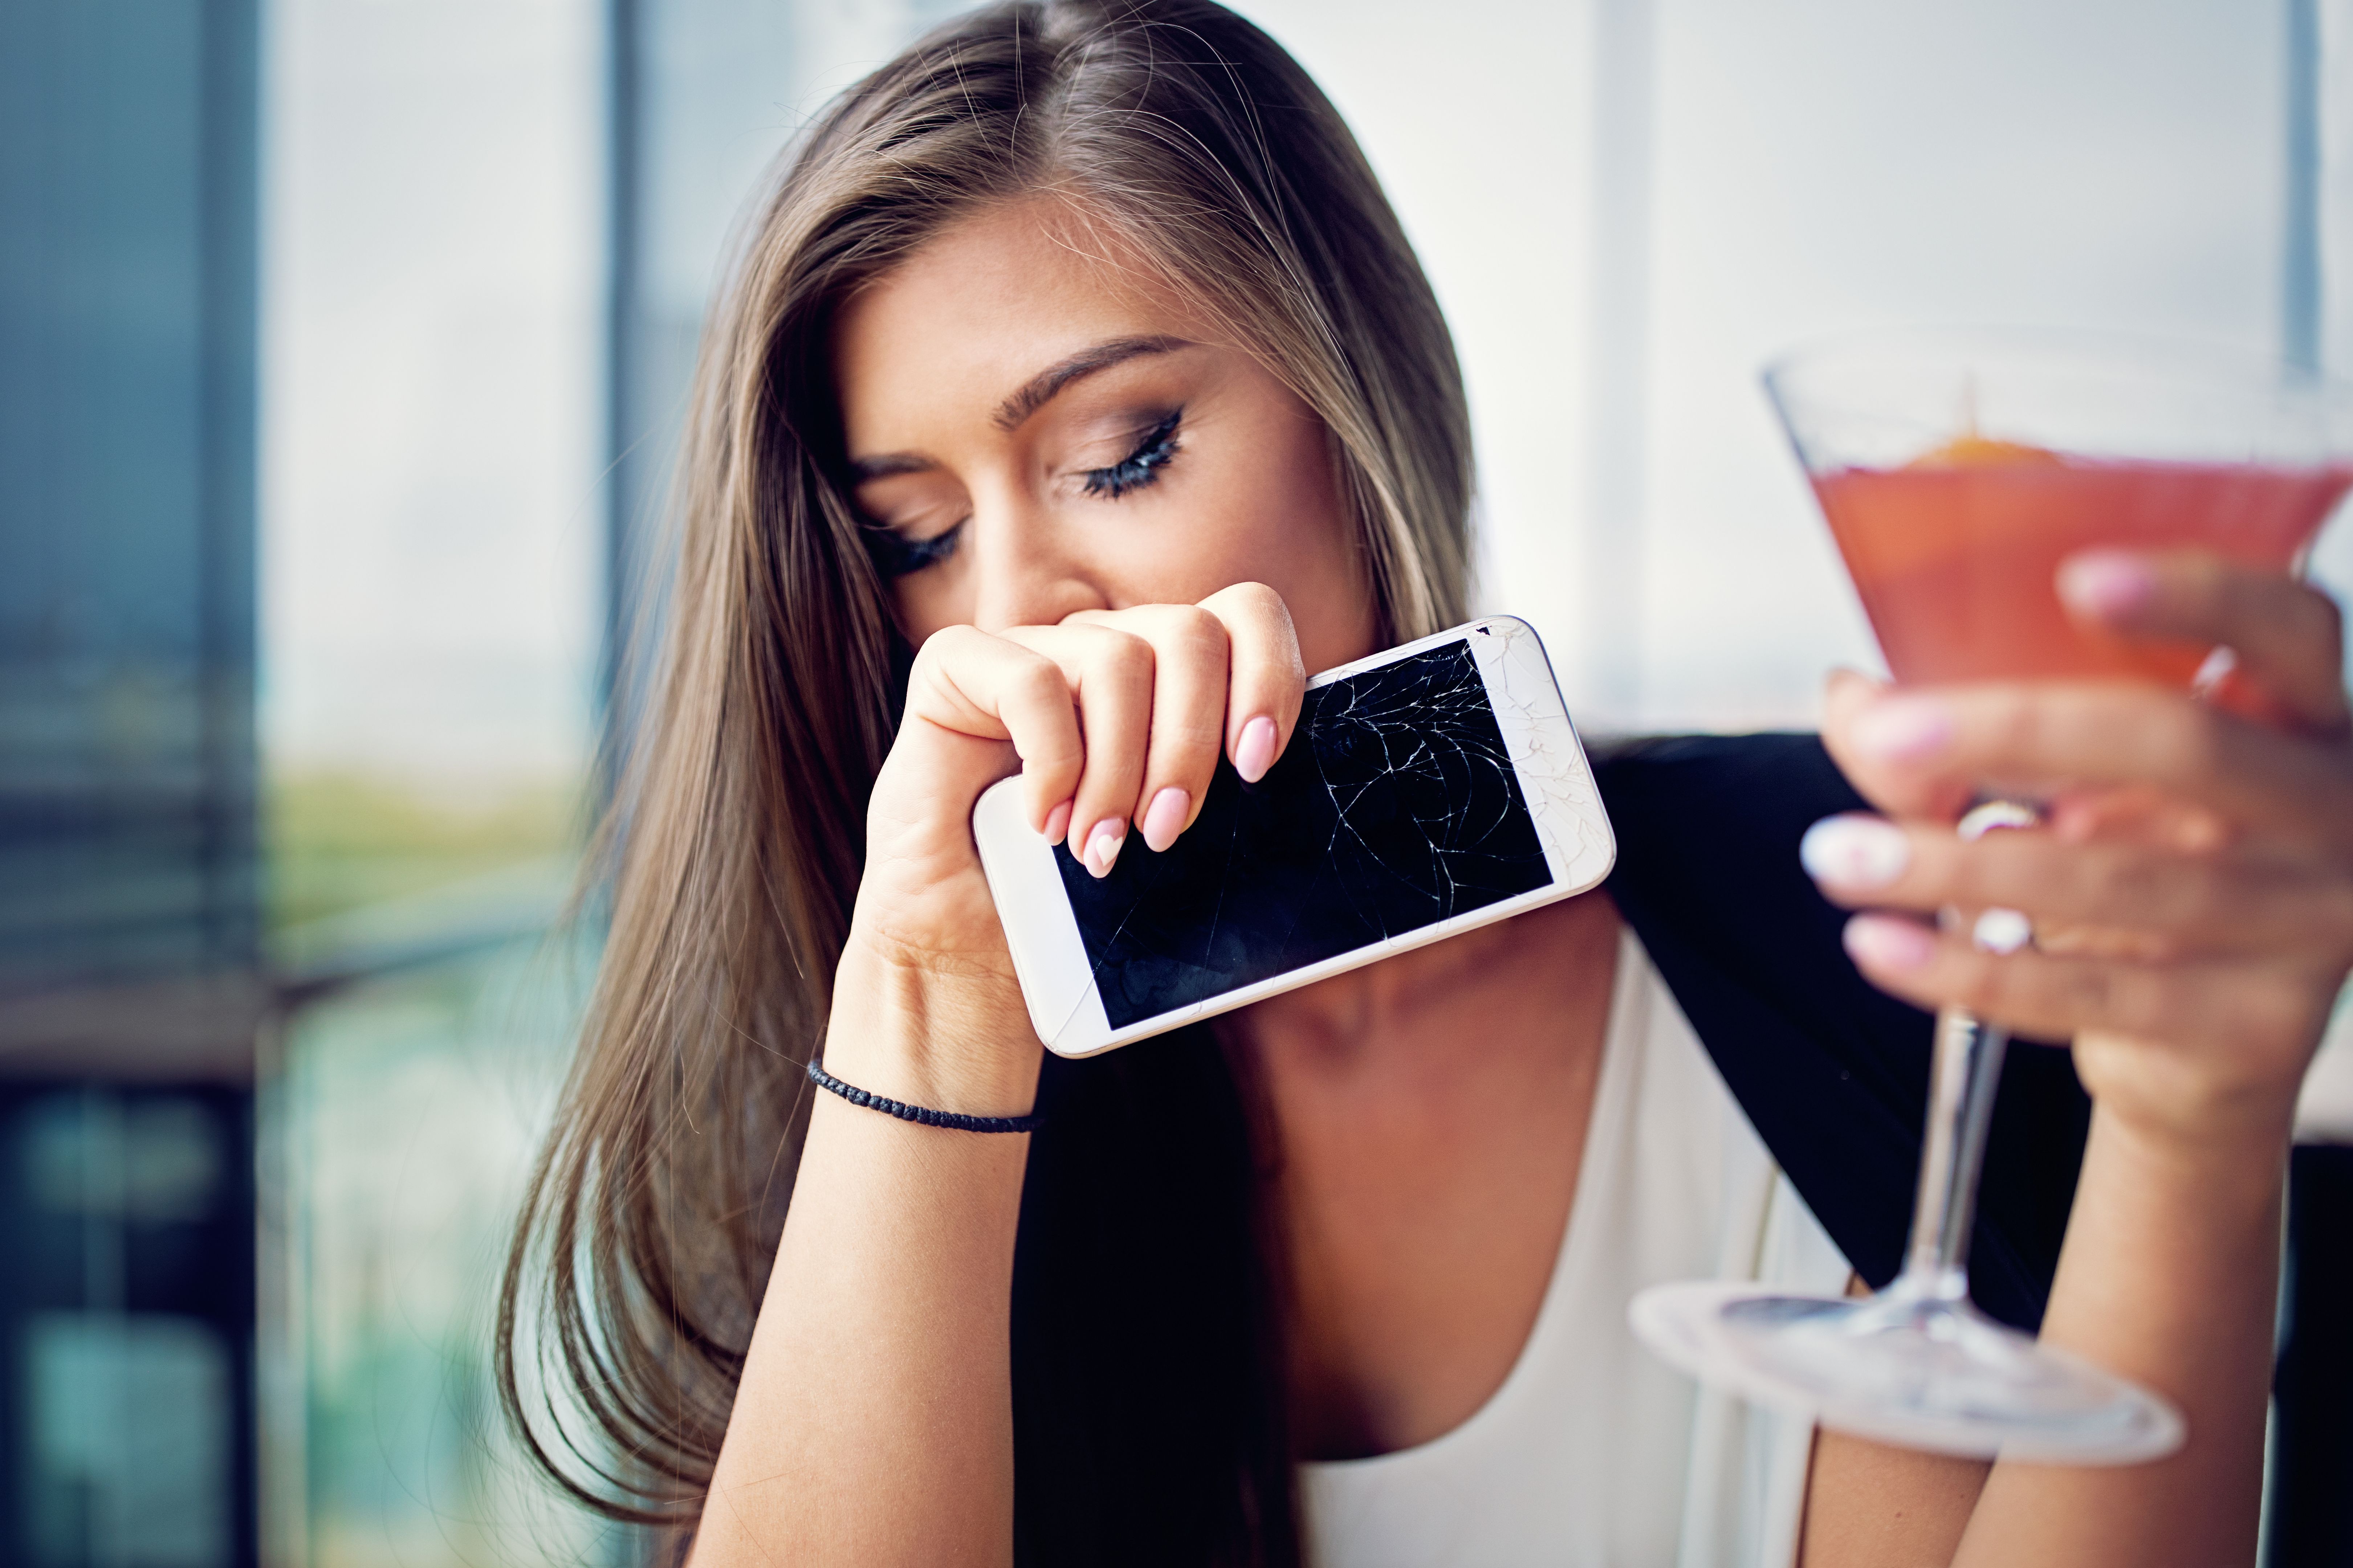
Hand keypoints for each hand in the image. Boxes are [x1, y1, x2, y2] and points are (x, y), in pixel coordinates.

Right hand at [833, 583, 1306, 1103]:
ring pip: (1118, 659)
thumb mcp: (1180, 845)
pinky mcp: (958, 667)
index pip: (1244, 615)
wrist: (974, 951)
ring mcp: (1032, 649)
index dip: (1266, 677)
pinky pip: (1033, 680)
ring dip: (1119, 771)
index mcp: (1167, 676)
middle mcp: (1104, 646)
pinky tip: (1042, 824)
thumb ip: (1233, 799)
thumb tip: (1297, 785)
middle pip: (1189, 633)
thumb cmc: (1082, 904)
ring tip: (1101, 848)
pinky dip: (1052, 763)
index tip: (1256, 765)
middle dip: (1190, 743)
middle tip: (1167, 832)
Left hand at [1810, 549, 2352, 1150]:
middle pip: (2182, 744)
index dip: (2196, 595)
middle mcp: (2328, 809)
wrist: (2199, 1048)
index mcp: (2299, 716)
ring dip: (1954, 865)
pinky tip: (1878, 943)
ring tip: (1839, 855)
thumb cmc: (2139, 868)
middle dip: (2017, 732)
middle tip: (1887, 734)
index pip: (2282, 626)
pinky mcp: (2252, 1026)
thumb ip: (1968, 735)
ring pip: (2116, 880)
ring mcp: (2307, 921)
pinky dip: (1964, 969)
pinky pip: (2088, 992)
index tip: (2079, 578)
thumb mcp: (2074, 787)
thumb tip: (1856, 698)